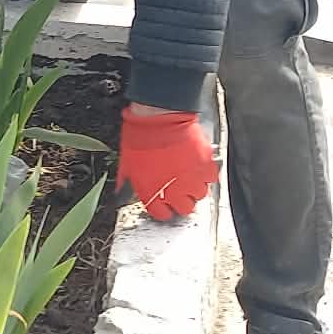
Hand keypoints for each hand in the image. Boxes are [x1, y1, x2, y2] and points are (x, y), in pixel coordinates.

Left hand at [115, 104, 216, 220]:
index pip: (161, 214)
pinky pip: (210, 179)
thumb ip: (128, 183)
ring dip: (195, 188)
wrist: (157, 118)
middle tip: (179, 191)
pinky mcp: (204, 167)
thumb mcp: (126, 165)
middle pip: (185, 209)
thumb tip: (122, 191)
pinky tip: (198, 168)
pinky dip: (206, 175)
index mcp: (152, 193)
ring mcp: (191, 180)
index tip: (165, 204)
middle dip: (182, 201)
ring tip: (189, 178)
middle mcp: (174, 191)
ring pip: (200, 195)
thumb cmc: (140, 138)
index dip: (163, 209)